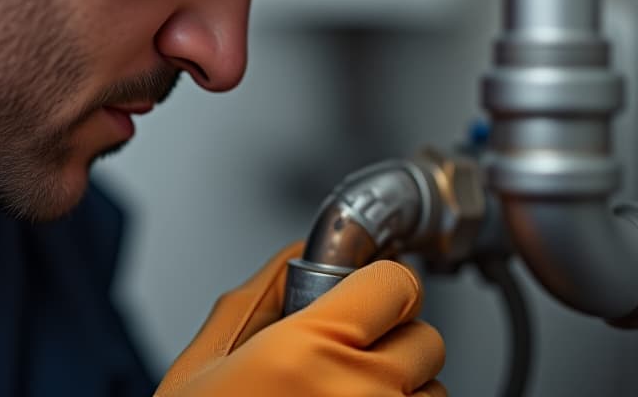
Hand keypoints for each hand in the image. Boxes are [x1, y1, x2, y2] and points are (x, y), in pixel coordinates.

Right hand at [157, 242, 445, 395]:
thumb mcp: (203, 367)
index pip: (397, 285)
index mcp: (308, 350)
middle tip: (348, 359)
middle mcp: (359, 393)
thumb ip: (256, 299)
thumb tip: (297, 254)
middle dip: (392, 341)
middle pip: (426, 339)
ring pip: (435, 394)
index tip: (365, 296)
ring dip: (402, 393)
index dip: (380, 287)